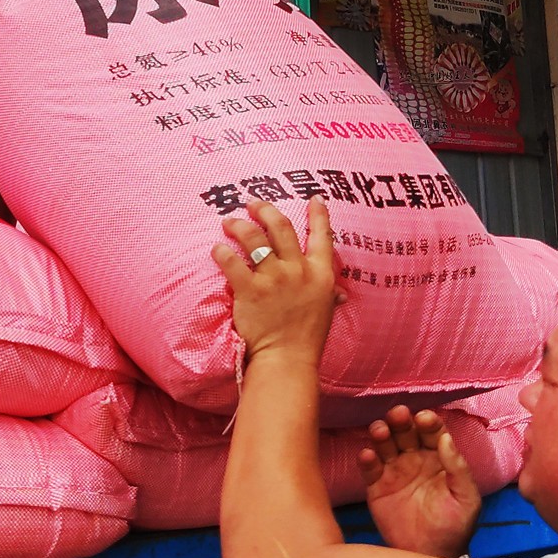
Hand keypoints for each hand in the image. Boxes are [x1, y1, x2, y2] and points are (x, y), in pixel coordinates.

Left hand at [212, 199, 338, 366]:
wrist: (287, 359)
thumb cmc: (307, 338)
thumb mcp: (326, 311)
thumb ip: (330, 294)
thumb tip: (341, 293)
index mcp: (320, 273)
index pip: (322, 236)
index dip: (318, 214)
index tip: (314, 198)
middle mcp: (298, 270)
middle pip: (281, 226)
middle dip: (265, 209)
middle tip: (252, 202)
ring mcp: (274, 279)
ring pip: (254, 238)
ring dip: (239, 225)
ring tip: (229, 222)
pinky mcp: (250, 290)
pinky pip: (232, 263)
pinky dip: (222, 253)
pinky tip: (216, 249)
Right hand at [361, 406, 482, 557]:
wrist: (430, 556)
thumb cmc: (454, 526)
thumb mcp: (466, 498)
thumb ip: (458, 468)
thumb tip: (446, 438)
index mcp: (439, 458)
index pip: (433, 433)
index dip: (428, 422)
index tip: (424, 417)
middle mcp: (415, 459)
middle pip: (406, 432)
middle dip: (402, 421)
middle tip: (399, 415)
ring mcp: (394, 471)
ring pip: (385, 444)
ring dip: (381, 433)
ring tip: (380, 430)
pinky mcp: (376, 486)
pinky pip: (369, 468)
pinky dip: (366, 459)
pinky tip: (368, 455)